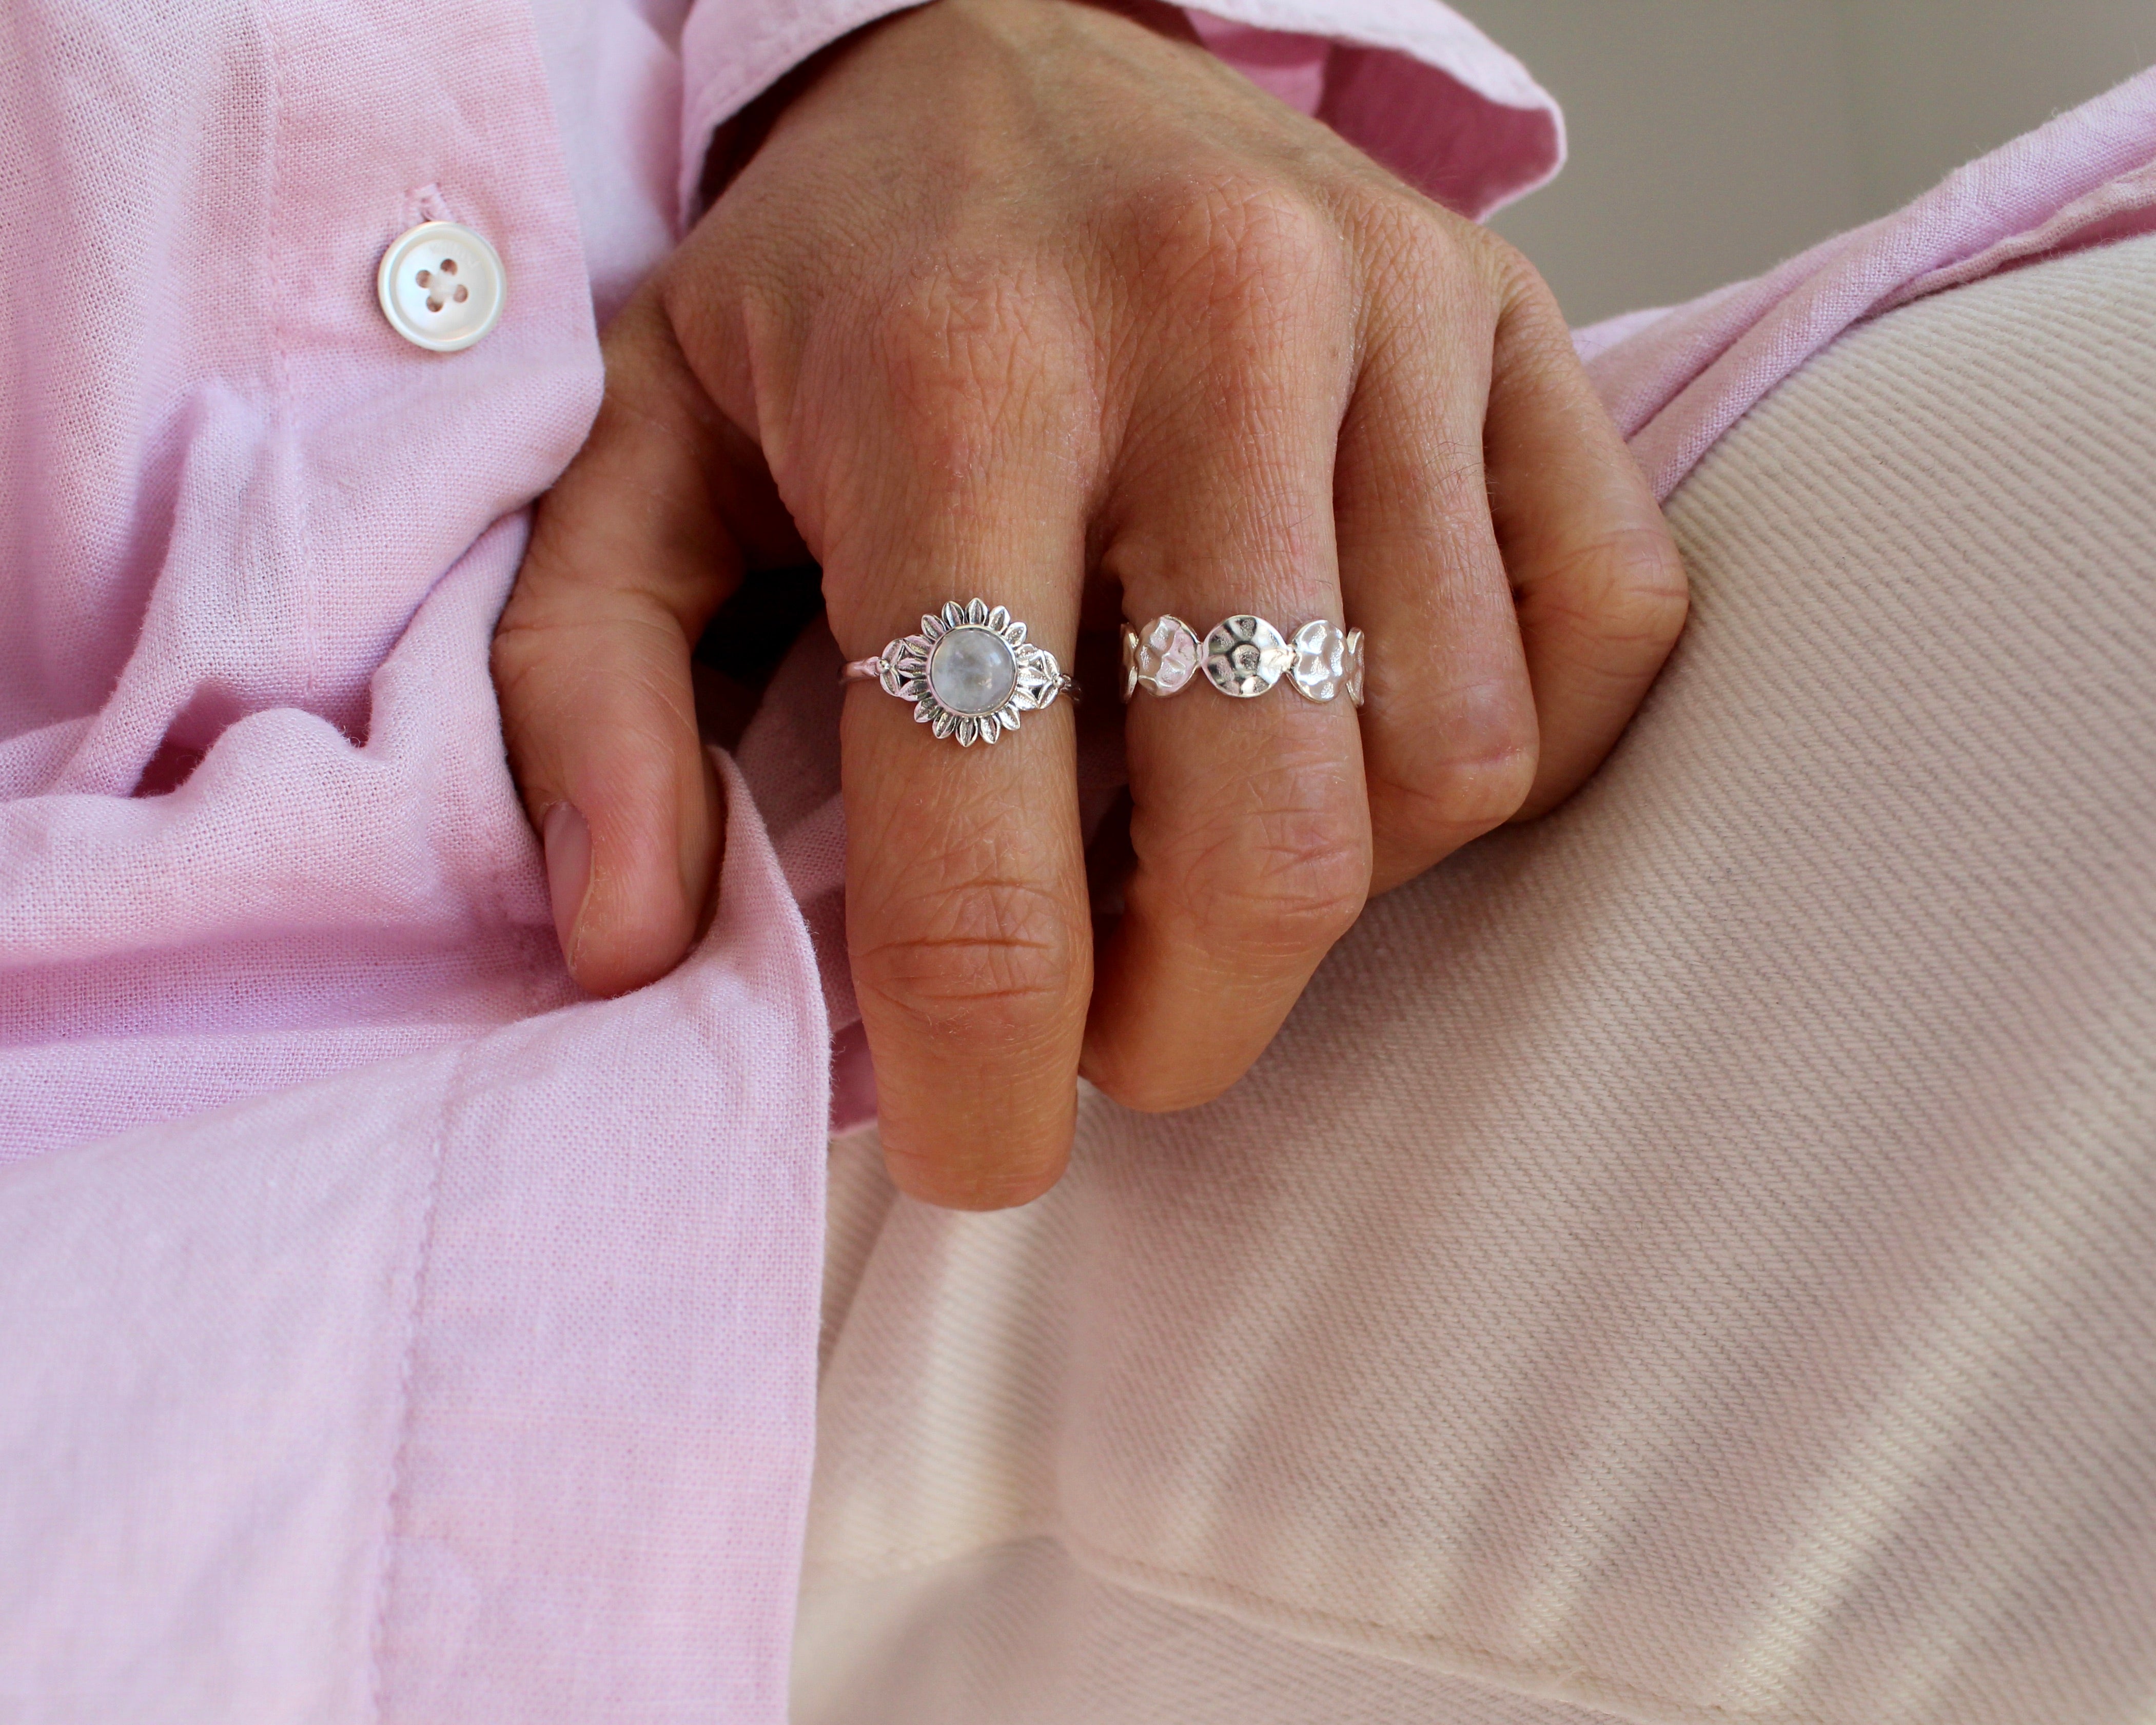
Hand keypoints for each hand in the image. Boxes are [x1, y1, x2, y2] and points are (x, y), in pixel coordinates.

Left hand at [491, 0, 1685, 1207]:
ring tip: (1210, 824)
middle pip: (1274, 847)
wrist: (1015, 30)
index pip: (989, 841)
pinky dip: (1500, 745)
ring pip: (1452, 765)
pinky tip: (1356, 720)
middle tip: (1110, 1032)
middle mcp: (1214, 331)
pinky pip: (1604, 633)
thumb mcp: (638, 458)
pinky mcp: (1525, 321)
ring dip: (1335, 878)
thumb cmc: (829, 288)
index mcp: (957, 383)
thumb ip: (589, 694)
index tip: (978, 1145)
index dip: (985, 1072)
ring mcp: (1403, 316)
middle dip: (1189, 1026)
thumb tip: (633, 950)